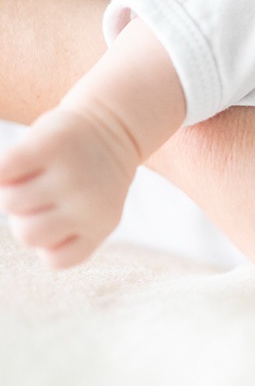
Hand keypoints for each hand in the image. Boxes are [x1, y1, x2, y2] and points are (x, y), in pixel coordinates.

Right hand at [0, 107, 136, 267]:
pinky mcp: (49, 146)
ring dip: (12, 189)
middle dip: (24, 217)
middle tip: (41, 194)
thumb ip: (63, 230)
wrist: (112, 125)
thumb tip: (27, 230)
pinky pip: (2, 171)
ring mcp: (70, 175)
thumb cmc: (91, 176)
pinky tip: (18, 163)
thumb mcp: (92, 210)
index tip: (58, 218)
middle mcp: (89, 203)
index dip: (47, 242)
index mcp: (101, 224)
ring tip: (34, 174)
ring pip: (10, 203)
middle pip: (27, 234)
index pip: (56, 260)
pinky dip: (2, 171)